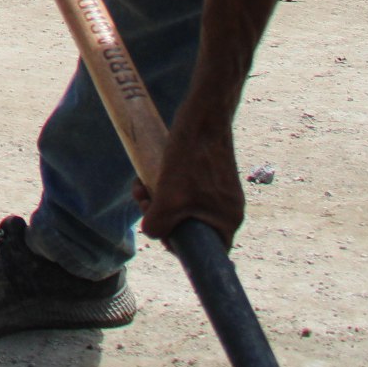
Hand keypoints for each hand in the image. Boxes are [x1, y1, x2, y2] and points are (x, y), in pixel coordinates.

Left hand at [137, 107, 245, 245]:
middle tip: (142, 199)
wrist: (203, 115)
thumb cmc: (191, 158)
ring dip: (158, 199)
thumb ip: (158, 225)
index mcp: (227, 221)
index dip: (177, 245)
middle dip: (160, 216)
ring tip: (140, 185)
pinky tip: (147, 175)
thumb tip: (151, 233)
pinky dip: (165, 186)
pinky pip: (184, 191)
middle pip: (189, 227)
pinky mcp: (209, 175)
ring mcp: (219, 192)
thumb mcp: (169, 199)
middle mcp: (227, 209)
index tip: (158, 228)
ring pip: (182, 207)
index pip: (204, 251)